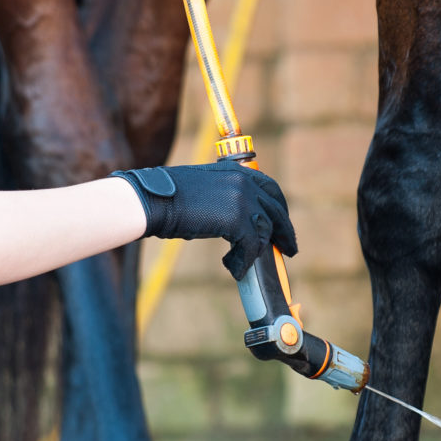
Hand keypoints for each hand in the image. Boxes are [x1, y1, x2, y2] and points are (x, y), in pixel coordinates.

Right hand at [113, 161, 297, 278]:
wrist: (151, 200)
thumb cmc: (168, 197)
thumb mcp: (203, 188)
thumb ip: (224, 197)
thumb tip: (234, 222)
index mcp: (236, 171)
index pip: (271, 189)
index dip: (280, 208)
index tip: (282, 223)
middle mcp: (244, 182)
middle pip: (276, 210)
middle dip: (284, 232)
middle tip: (289, 249)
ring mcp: (242, 200)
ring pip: (264, 232)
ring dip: (255, 252)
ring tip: (242, 264)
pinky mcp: (237, 220)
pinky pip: (251, 247)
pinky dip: (243, 262)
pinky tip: (235, 269)